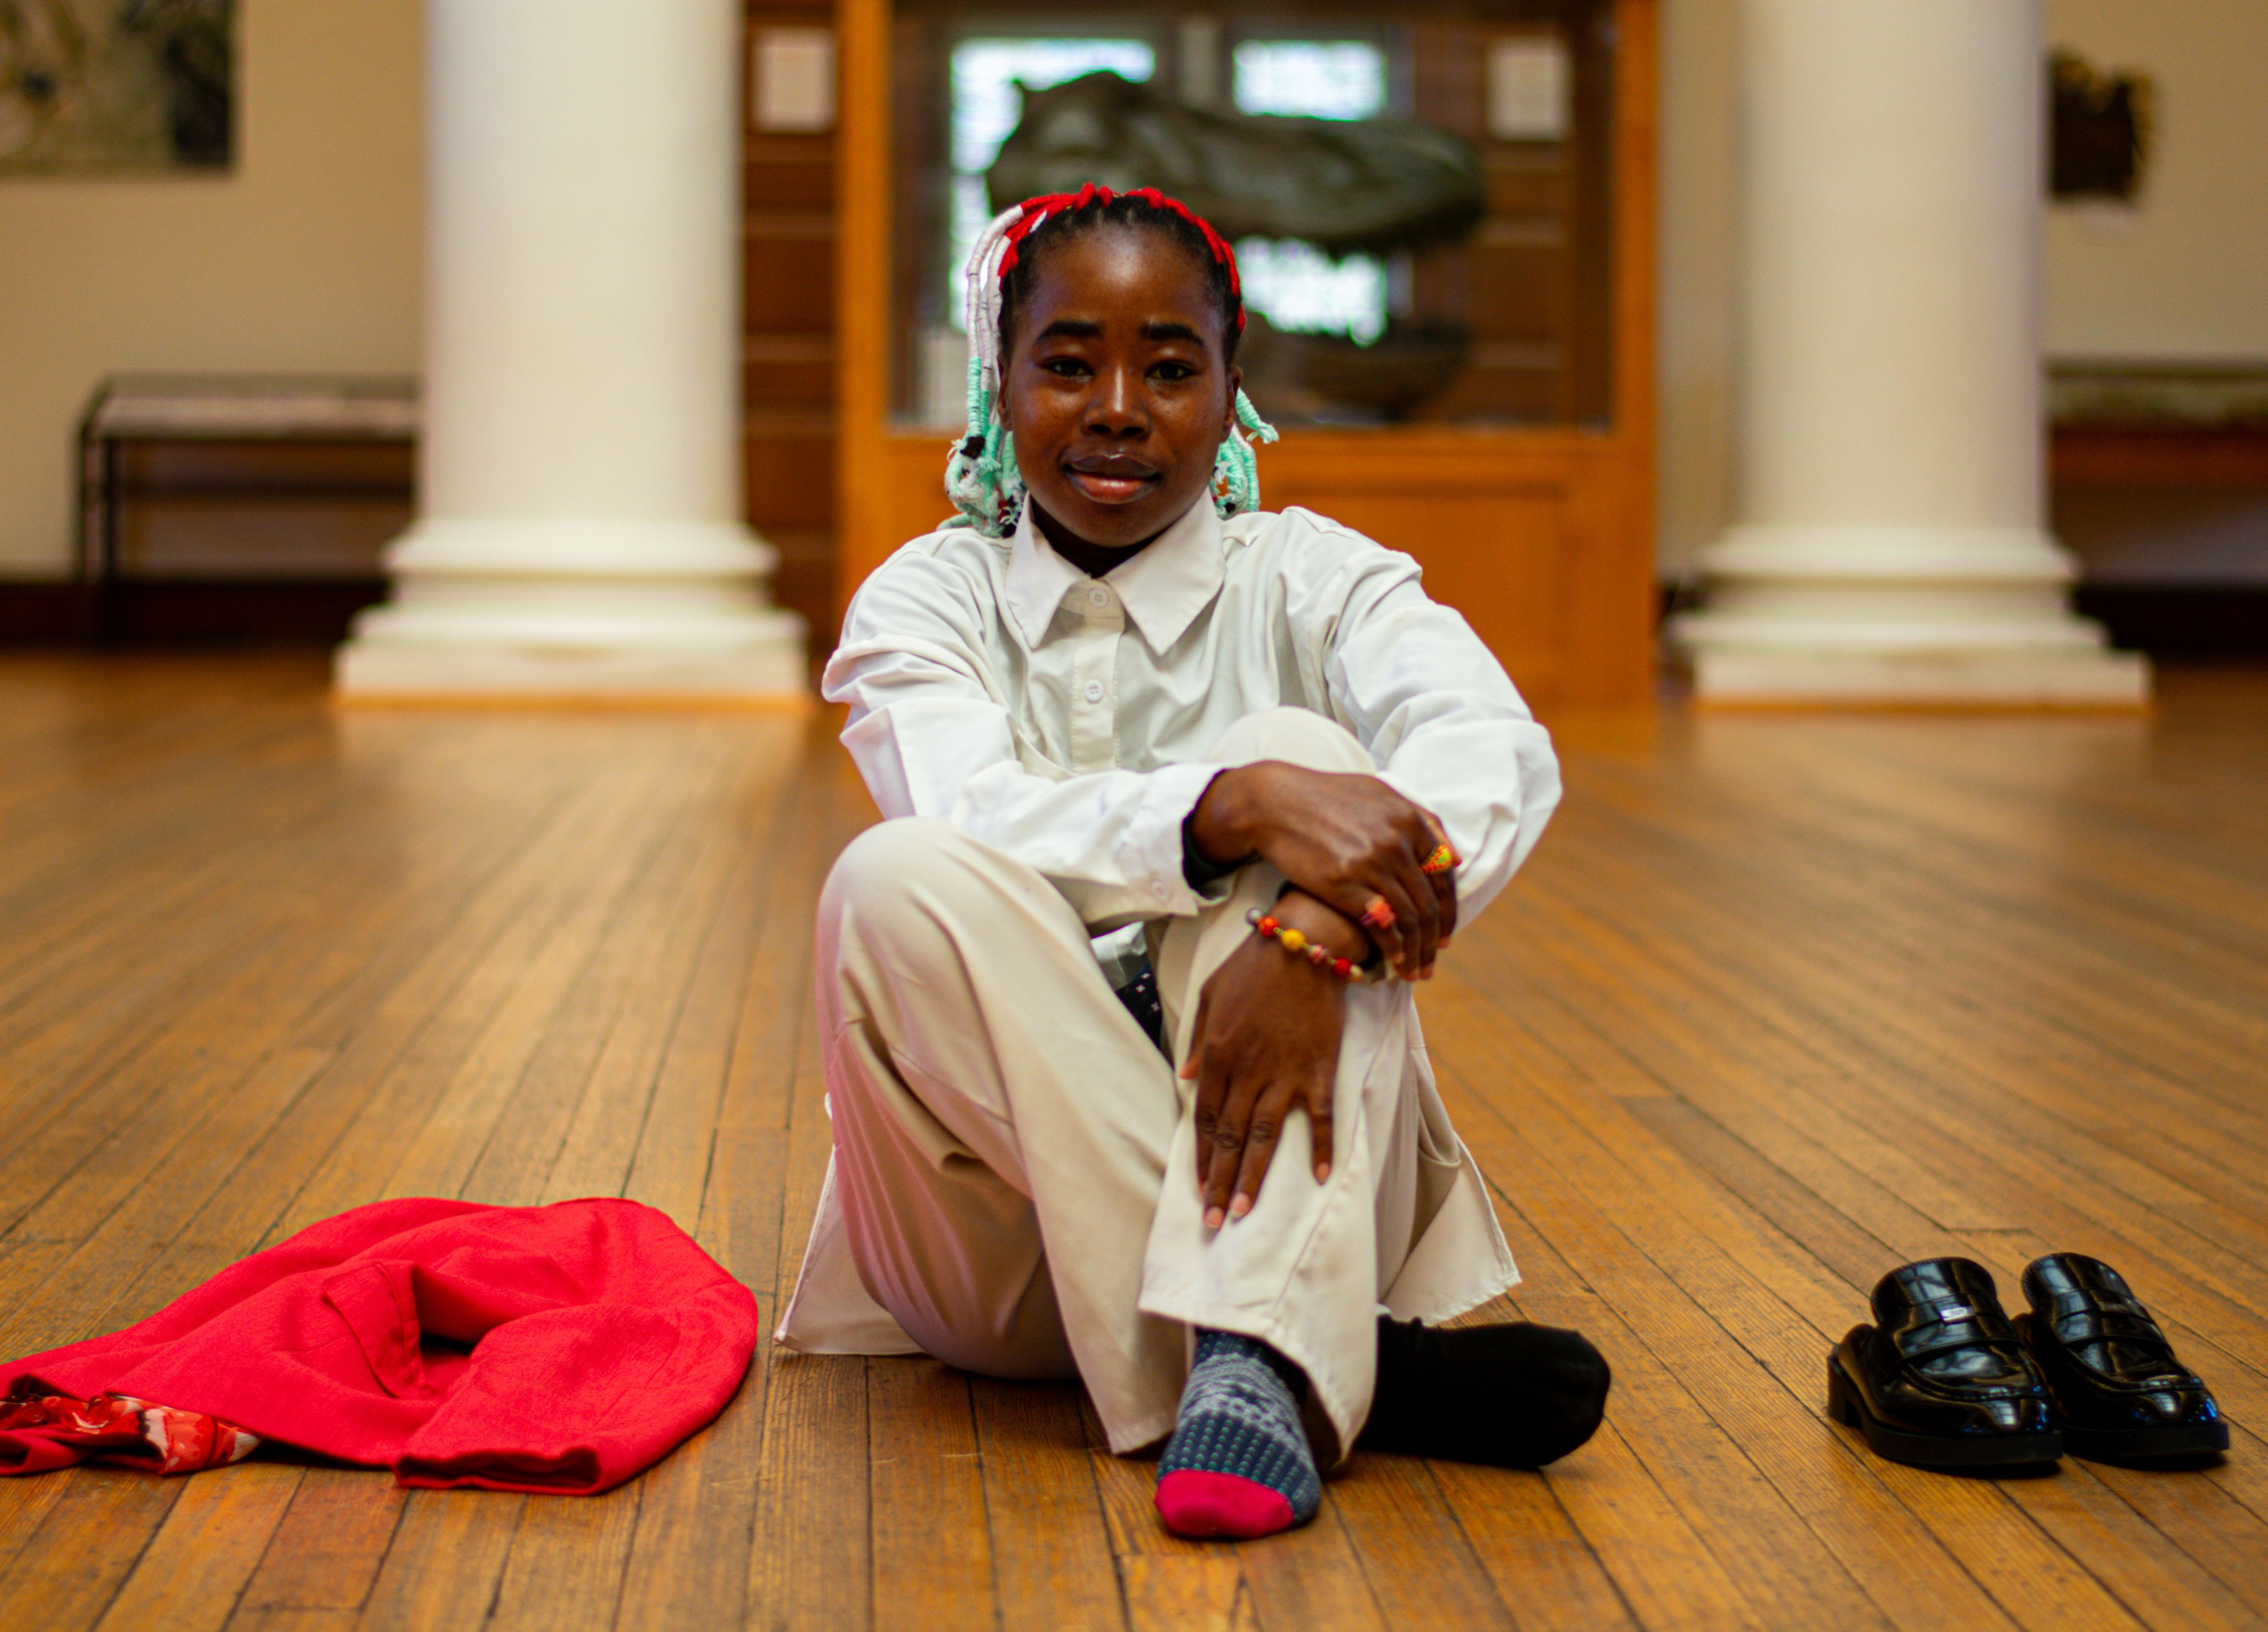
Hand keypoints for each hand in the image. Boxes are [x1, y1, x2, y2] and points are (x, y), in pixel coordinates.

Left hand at [1178, 890, 1355, 1227]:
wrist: (1304, 942)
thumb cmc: (1253, 967)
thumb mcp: (1210, 996)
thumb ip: (1196, 1042)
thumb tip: (1186, 1080)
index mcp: (1218, 1055)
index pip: (1206, 1120)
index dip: (1202, 1158)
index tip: (1198, 1190)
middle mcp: (1248, 1072)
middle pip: (1231, 1138)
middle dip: (1220, 1183)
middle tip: (1213, 1222)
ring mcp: (1286, 1074)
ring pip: (1265, 1136)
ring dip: (1254, 1178)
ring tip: (1243, 1213)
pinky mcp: (1320, 1070)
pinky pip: (1320, 1117)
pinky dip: (1322, 1148)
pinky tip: (1319, 1178)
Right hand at [1189, 762, 1457, 978]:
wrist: (1275, 803)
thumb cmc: (1326, 797)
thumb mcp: (1380, 794)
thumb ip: (1421, 821)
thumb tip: (1455, 858)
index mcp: (1409, 820)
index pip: (1443, 877)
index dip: (1447, 911)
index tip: (1445, 937)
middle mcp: (1396, 842)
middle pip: (1428, 903)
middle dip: (1433, 941)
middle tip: (1431, 965)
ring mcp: (1371, 863)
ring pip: (1410, 919)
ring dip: (1416, 952)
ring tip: (1414, 972)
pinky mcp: (1343, 884)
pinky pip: (1382, 925)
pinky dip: (1393, 948)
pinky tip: (1392, 961)